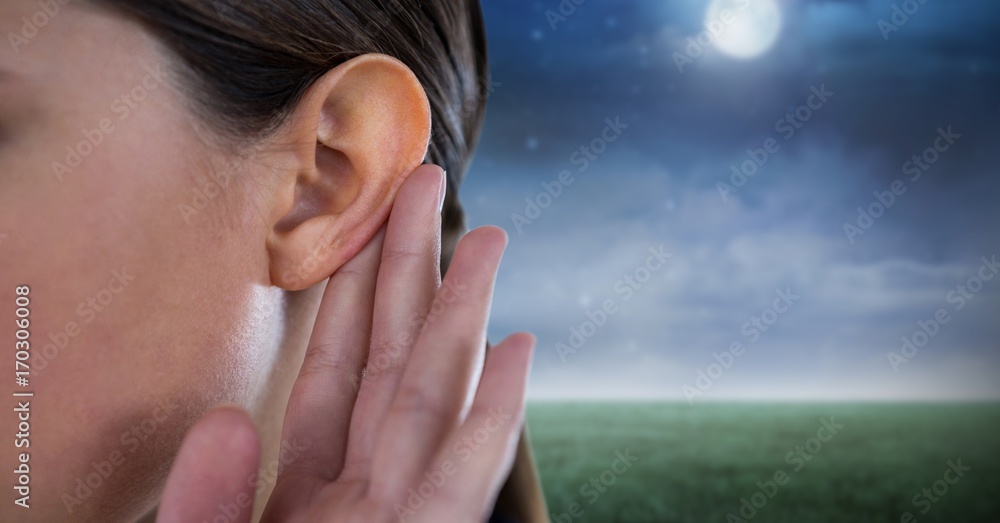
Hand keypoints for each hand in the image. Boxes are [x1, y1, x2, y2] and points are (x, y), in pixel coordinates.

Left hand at [155, 165, 534, 522]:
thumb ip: (207, 498)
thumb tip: (226, 420)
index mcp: (304, 495)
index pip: (332, 374)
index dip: (350, 294)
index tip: (365, 225)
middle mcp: (362, 495)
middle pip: (393, 361)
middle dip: (412, 269)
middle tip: (424, 183)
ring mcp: (399, 518)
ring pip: (434, 396)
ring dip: (462, 314)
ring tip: (486, 238)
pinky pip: (463, 477)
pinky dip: (494, 413)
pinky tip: (515, 344)